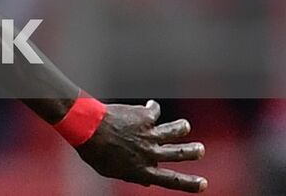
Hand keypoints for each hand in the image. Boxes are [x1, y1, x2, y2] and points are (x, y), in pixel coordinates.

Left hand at [76, 100, 206, 191]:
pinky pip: (154, 111)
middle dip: (193, 152)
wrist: (85, 126)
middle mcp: (149, 153)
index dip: (190, 183)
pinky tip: (151, 106)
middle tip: (200, 149)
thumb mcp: (111, 170)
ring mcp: (148, 134)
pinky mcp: (143, 116)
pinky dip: (153, 108)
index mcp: (142, 170)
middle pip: (179, 153)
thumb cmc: (93, 150)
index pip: (171, 180)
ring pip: (174, 130)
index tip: (204, 183)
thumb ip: (131, 174)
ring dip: (181, 128)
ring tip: (185, 126)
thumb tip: (146, 180)